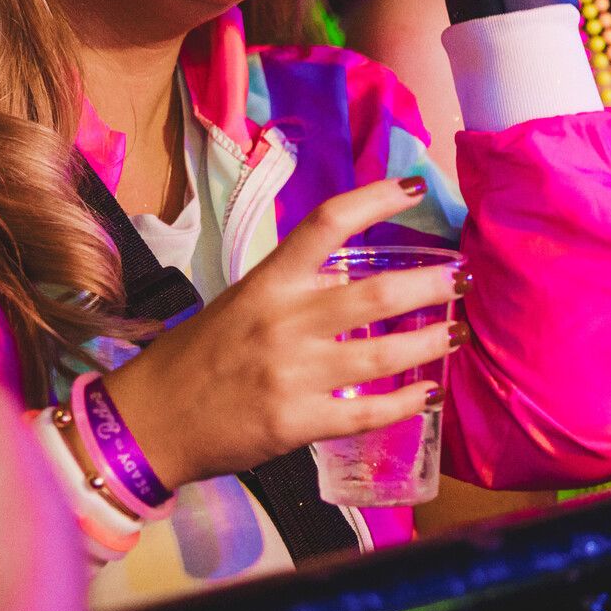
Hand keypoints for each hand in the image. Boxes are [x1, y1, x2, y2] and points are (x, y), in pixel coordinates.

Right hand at [108, 176, 459, 489]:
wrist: (149, 422)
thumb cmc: (195, 358)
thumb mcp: (241, 305)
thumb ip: (295, 290)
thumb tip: (351, 280)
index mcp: (267, 283)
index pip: (326, 224)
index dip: (375, 200)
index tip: (414, 188)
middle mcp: (284, 321)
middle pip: (376, 292)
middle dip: (430, 284)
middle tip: (461, 279)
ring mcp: (292, 374)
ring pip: (383, 352)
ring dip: (430, 342)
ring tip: (457, 333)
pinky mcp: (297, 423)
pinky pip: (367, 412)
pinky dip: (406, 403)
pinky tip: (428, 394)